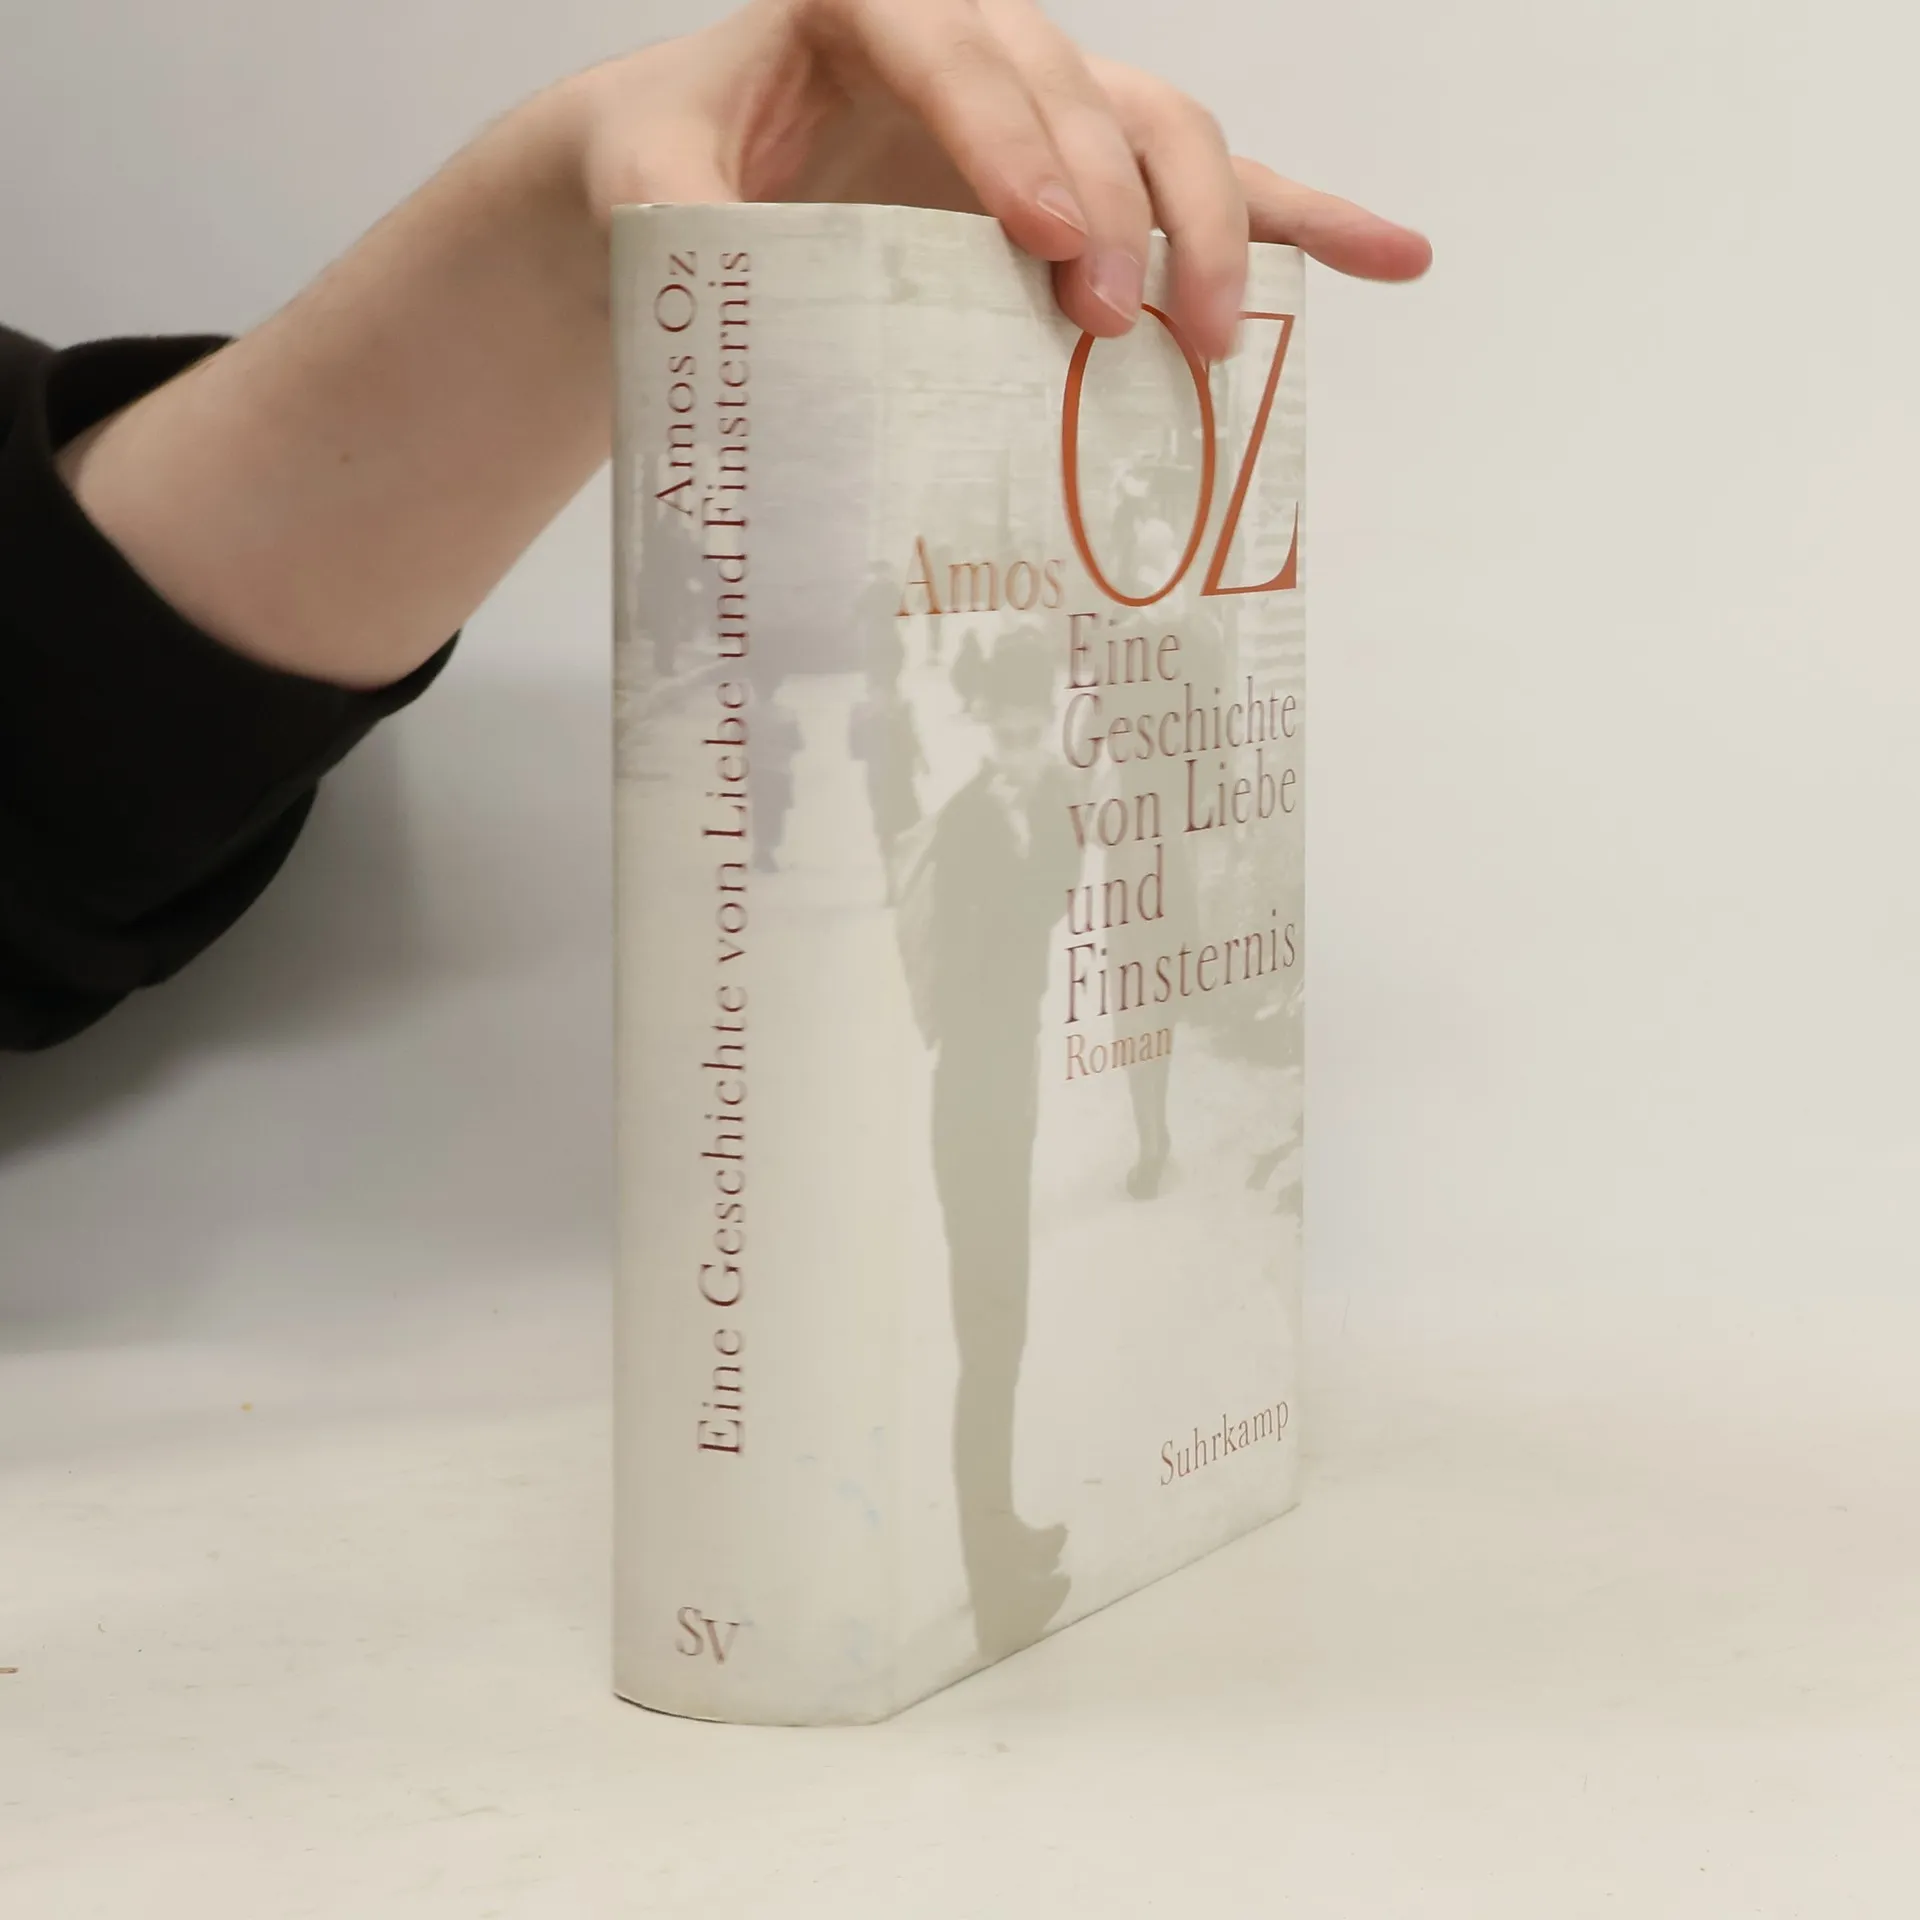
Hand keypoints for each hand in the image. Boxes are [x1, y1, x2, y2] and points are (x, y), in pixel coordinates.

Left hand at [569, 0, 1430, 359]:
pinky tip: (1390, 258)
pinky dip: (1300, 220)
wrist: (697, 187)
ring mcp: (1047, 109)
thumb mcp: (643, 183)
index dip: (1009, 134)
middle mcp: (979, 42)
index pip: (955, 44)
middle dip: (1116, 208)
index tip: (1041, 240)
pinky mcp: (1086, 179)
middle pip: (1084, 91)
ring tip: (1218, 339)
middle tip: (1115, 327)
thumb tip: (715, 252)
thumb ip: (673, 206)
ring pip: (1162, 130)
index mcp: (868, 7)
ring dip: (1213, 228)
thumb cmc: (674, 173)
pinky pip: (1210, 185)